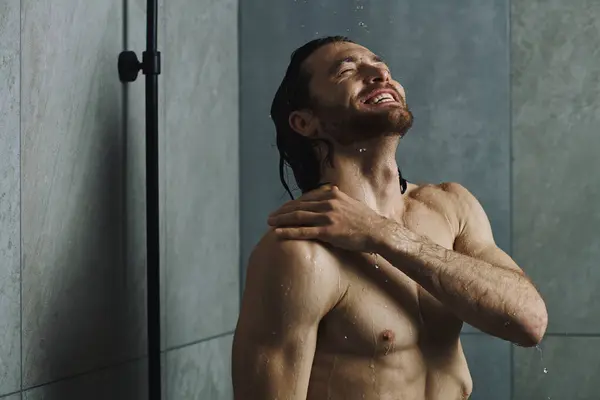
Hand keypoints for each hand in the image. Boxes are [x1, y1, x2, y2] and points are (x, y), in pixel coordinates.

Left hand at [267, 185, 391, 252]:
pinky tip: (278, 233)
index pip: (306, 197)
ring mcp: (327, 217)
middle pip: (299, 205)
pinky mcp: (327, 231)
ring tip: (270, 222)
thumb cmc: (365, 220)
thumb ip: (338, 197)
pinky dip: (289, 231)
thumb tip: (331, 190)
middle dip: (282, 211)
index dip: (292, 203)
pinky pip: (304, 231)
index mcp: (332, 195)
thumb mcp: (351, 202)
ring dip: (281, 219)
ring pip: (298, 216)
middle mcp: (328, 203)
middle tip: (271, 216)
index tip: (282, 208)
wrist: (377, 231)